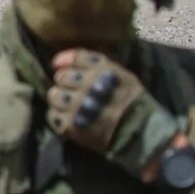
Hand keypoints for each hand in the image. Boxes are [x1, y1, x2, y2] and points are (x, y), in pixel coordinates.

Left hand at [47, 49, 179, 177]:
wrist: (142, 135)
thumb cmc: (131, 101)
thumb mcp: (120, 73)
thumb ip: (90, 62)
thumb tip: (58, 61)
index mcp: (101, 70)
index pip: (73, 59)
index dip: (68, 64)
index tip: (72, 72)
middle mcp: (87, 85)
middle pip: (61, 77)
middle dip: (66, 83)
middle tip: (77, 92)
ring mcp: (77, 106)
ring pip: (53, 95)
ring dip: (61, 100)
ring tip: (73, 106)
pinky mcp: (71, 125)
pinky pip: (53, 115)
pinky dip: (60, 116)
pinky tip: (71, 118)